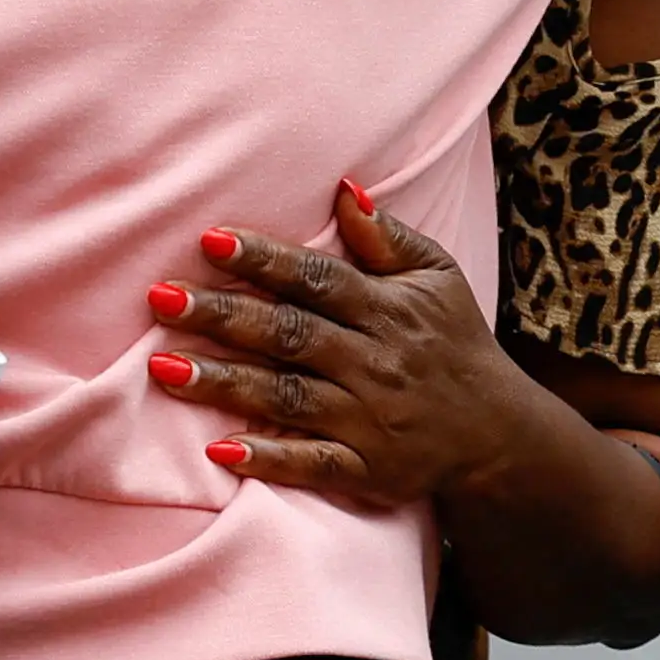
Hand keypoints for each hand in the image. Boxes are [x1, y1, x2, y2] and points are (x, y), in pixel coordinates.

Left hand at [143, 183, 539, 502]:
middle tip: (160, 298)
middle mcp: (373, 361)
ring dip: (225, 382)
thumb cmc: (456, 343)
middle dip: (223, 315)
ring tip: (164, 367)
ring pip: (287, 397)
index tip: (210, 240)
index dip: (264, 259)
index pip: (317, 279)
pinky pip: (314, 464)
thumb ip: (387, 238)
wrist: (499, 433)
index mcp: (387, 309)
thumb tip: (343, 190)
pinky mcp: (367, 469)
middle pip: (289, 334)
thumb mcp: (438, 278)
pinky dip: (269, 459)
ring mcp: (368, 419)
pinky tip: (220, 450)